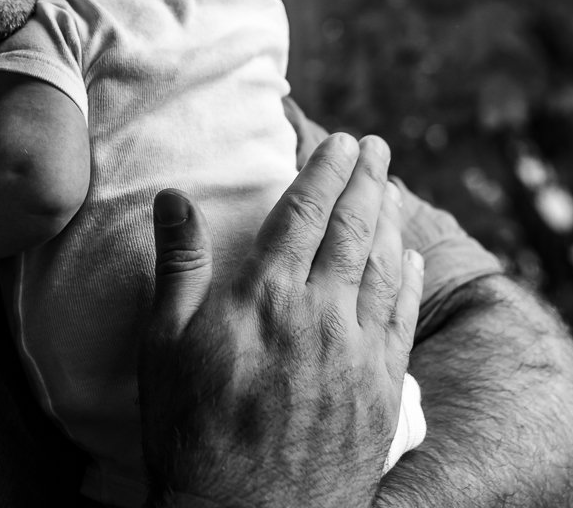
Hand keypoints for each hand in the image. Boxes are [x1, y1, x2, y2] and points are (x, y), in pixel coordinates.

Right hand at [140, 134, 423, 507]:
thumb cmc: (190, 430)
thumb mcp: (163, 343)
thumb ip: (179, 264)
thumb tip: (174, 197)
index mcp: (266, 297)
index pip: (306, 213)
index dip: (326, 171)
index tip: (342, 142)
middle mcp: (321, 315)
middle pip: (354, 230)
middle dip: (367, 180)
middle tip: (376, 146)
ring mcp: (358, 354)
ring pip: (384, 269)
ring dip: (390, 221)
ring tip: (392, 188)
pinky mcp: (381, 391)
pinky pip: (402, 320)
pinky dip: (407, 281)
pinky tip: (409, 260)